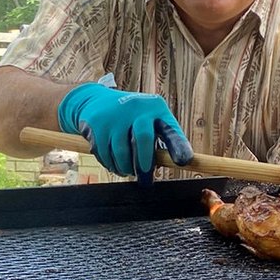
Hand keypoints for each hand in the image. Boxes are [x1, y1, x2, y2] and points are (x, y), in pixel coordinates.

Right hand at [57, 82, 192, 180]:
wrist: (96, 101)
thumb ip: (161, 139)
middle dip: (145, 163)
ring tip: (128, 171)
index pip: (170, 128)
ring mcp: (115, 114)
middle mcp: (137, 107)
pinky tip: (114, 164)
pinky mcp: (97, 123)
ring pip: (121, 151)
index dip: (178, 145)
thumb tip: (174, 164)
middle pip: (143, 138)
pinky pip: (104, 153)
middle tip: (145, 179)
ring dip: (125, 167)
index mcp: (156, 107)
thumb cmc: (132, 118)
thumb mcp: (149, 120)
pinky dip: (110, 164)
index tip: (184, 161)